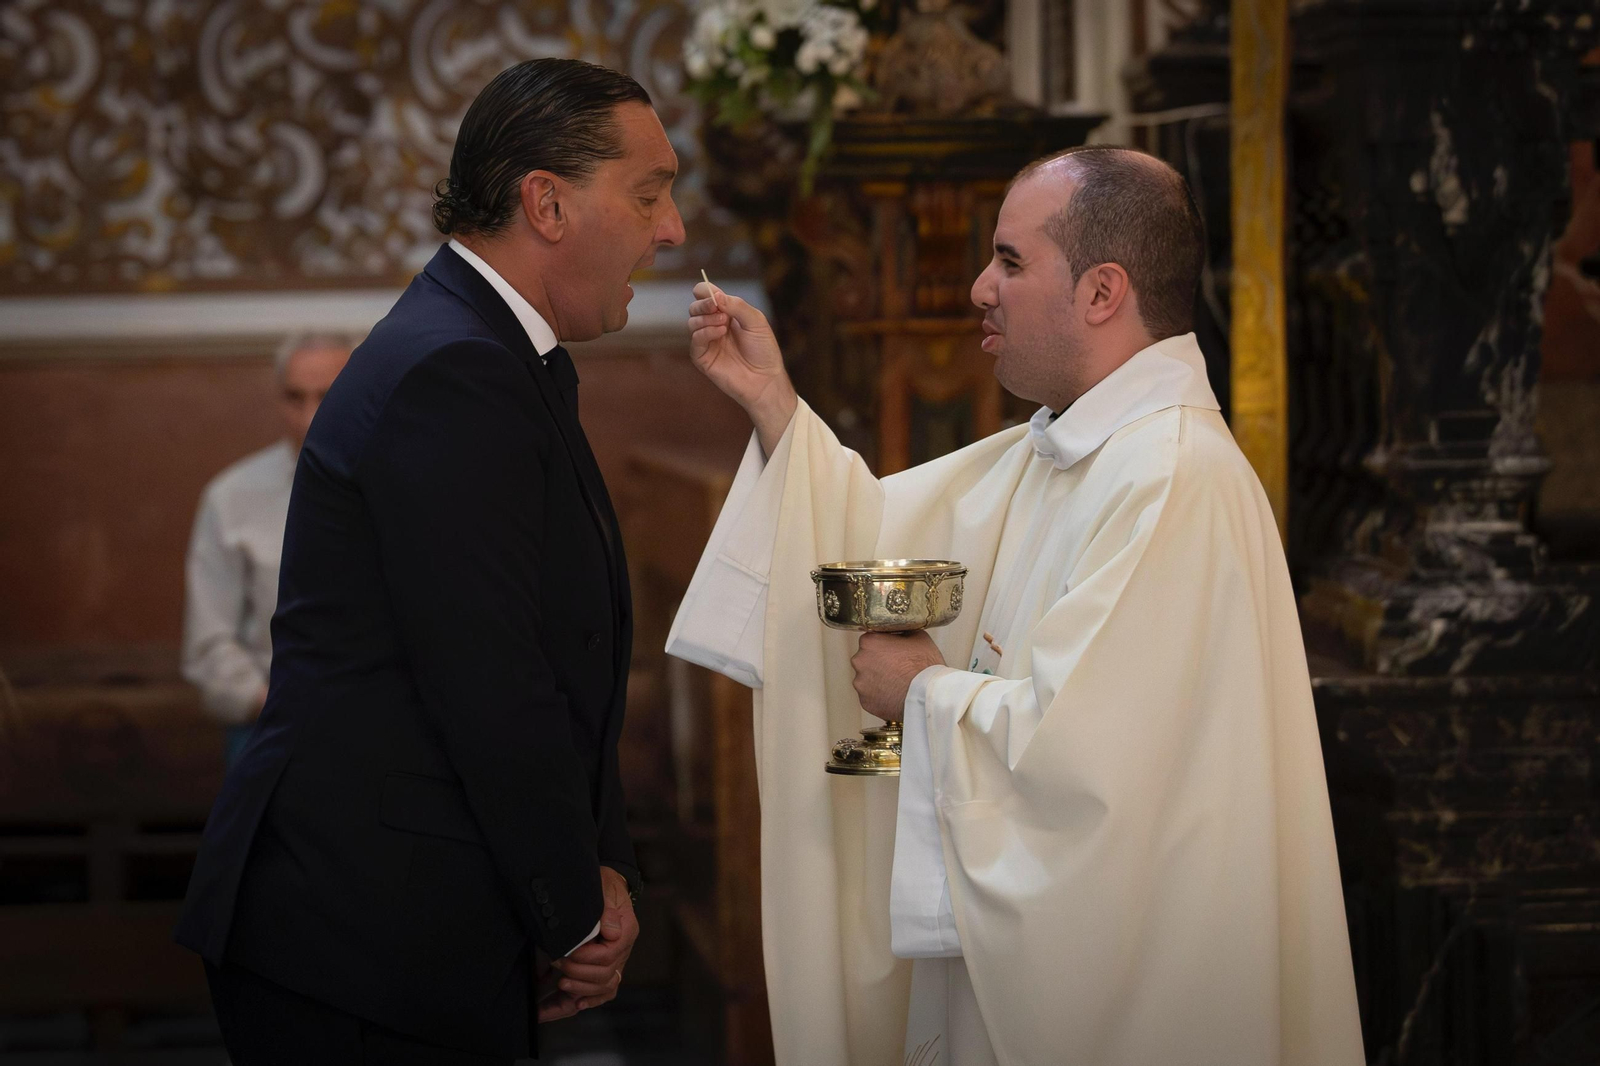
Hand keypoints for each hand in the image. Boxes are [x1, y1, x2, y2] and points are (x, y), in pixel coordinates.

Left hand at [547, 866, 638, 1013]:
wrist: (607, 885)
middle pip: (606, 975)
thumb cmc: (603, 884)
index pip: (607, 955)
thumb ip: (606, 909)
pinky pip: (604, 991)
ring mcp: (617, 960)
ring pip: (605, 987)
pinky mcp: (607, 966)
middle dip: (578, 973)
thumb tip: (609, 931)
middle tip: (557, 962)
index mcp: (625, 931)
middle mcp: (623, 949)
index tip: (565, 953)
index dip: (584, 958)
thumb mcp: (604, 887)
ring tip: (561, 984)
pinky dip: (591, 1000)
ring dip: (582, 989)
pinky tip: (576, 1004)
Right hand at [688, 282, 796, 455]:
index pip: (705, 295)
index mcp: (726, 313)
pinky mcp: (702, 358)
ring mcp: (707, 342)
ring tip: (724, 324)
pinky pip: (695, 340)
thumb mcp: (756, 321)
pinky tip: (720, 333)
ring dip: (706, 318)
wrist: (765, 379)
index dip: (705, 291)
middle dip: (703, 304)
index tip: (713, 293)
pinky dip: (705, 333)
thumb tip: (715, 295)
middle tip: (716, 307)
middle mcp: (713, 325)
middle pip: (695, 307)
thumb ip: (737, 305)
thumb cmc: (763, 350)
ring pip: (692, 322)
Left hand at [851, 632, 944, 721]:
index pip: (871, 639)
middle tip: (897, 667)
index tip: (893, 650)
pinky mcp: (865, 702)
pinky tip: (894, 693)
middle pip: (866, 659)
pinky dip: (880, 695)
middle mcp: (859, 661)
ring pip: (867, 678)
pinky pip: (871, 696)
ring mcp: (860, 683)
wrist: (926, 696)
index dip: (884, 644)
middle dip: (878, 662)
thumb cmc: (923, 666)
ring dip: (878, 679)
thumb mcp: (919, 637)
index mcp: (869, 642)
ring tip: (897, 682)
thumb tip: (901, 632)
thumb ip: (903, 632)